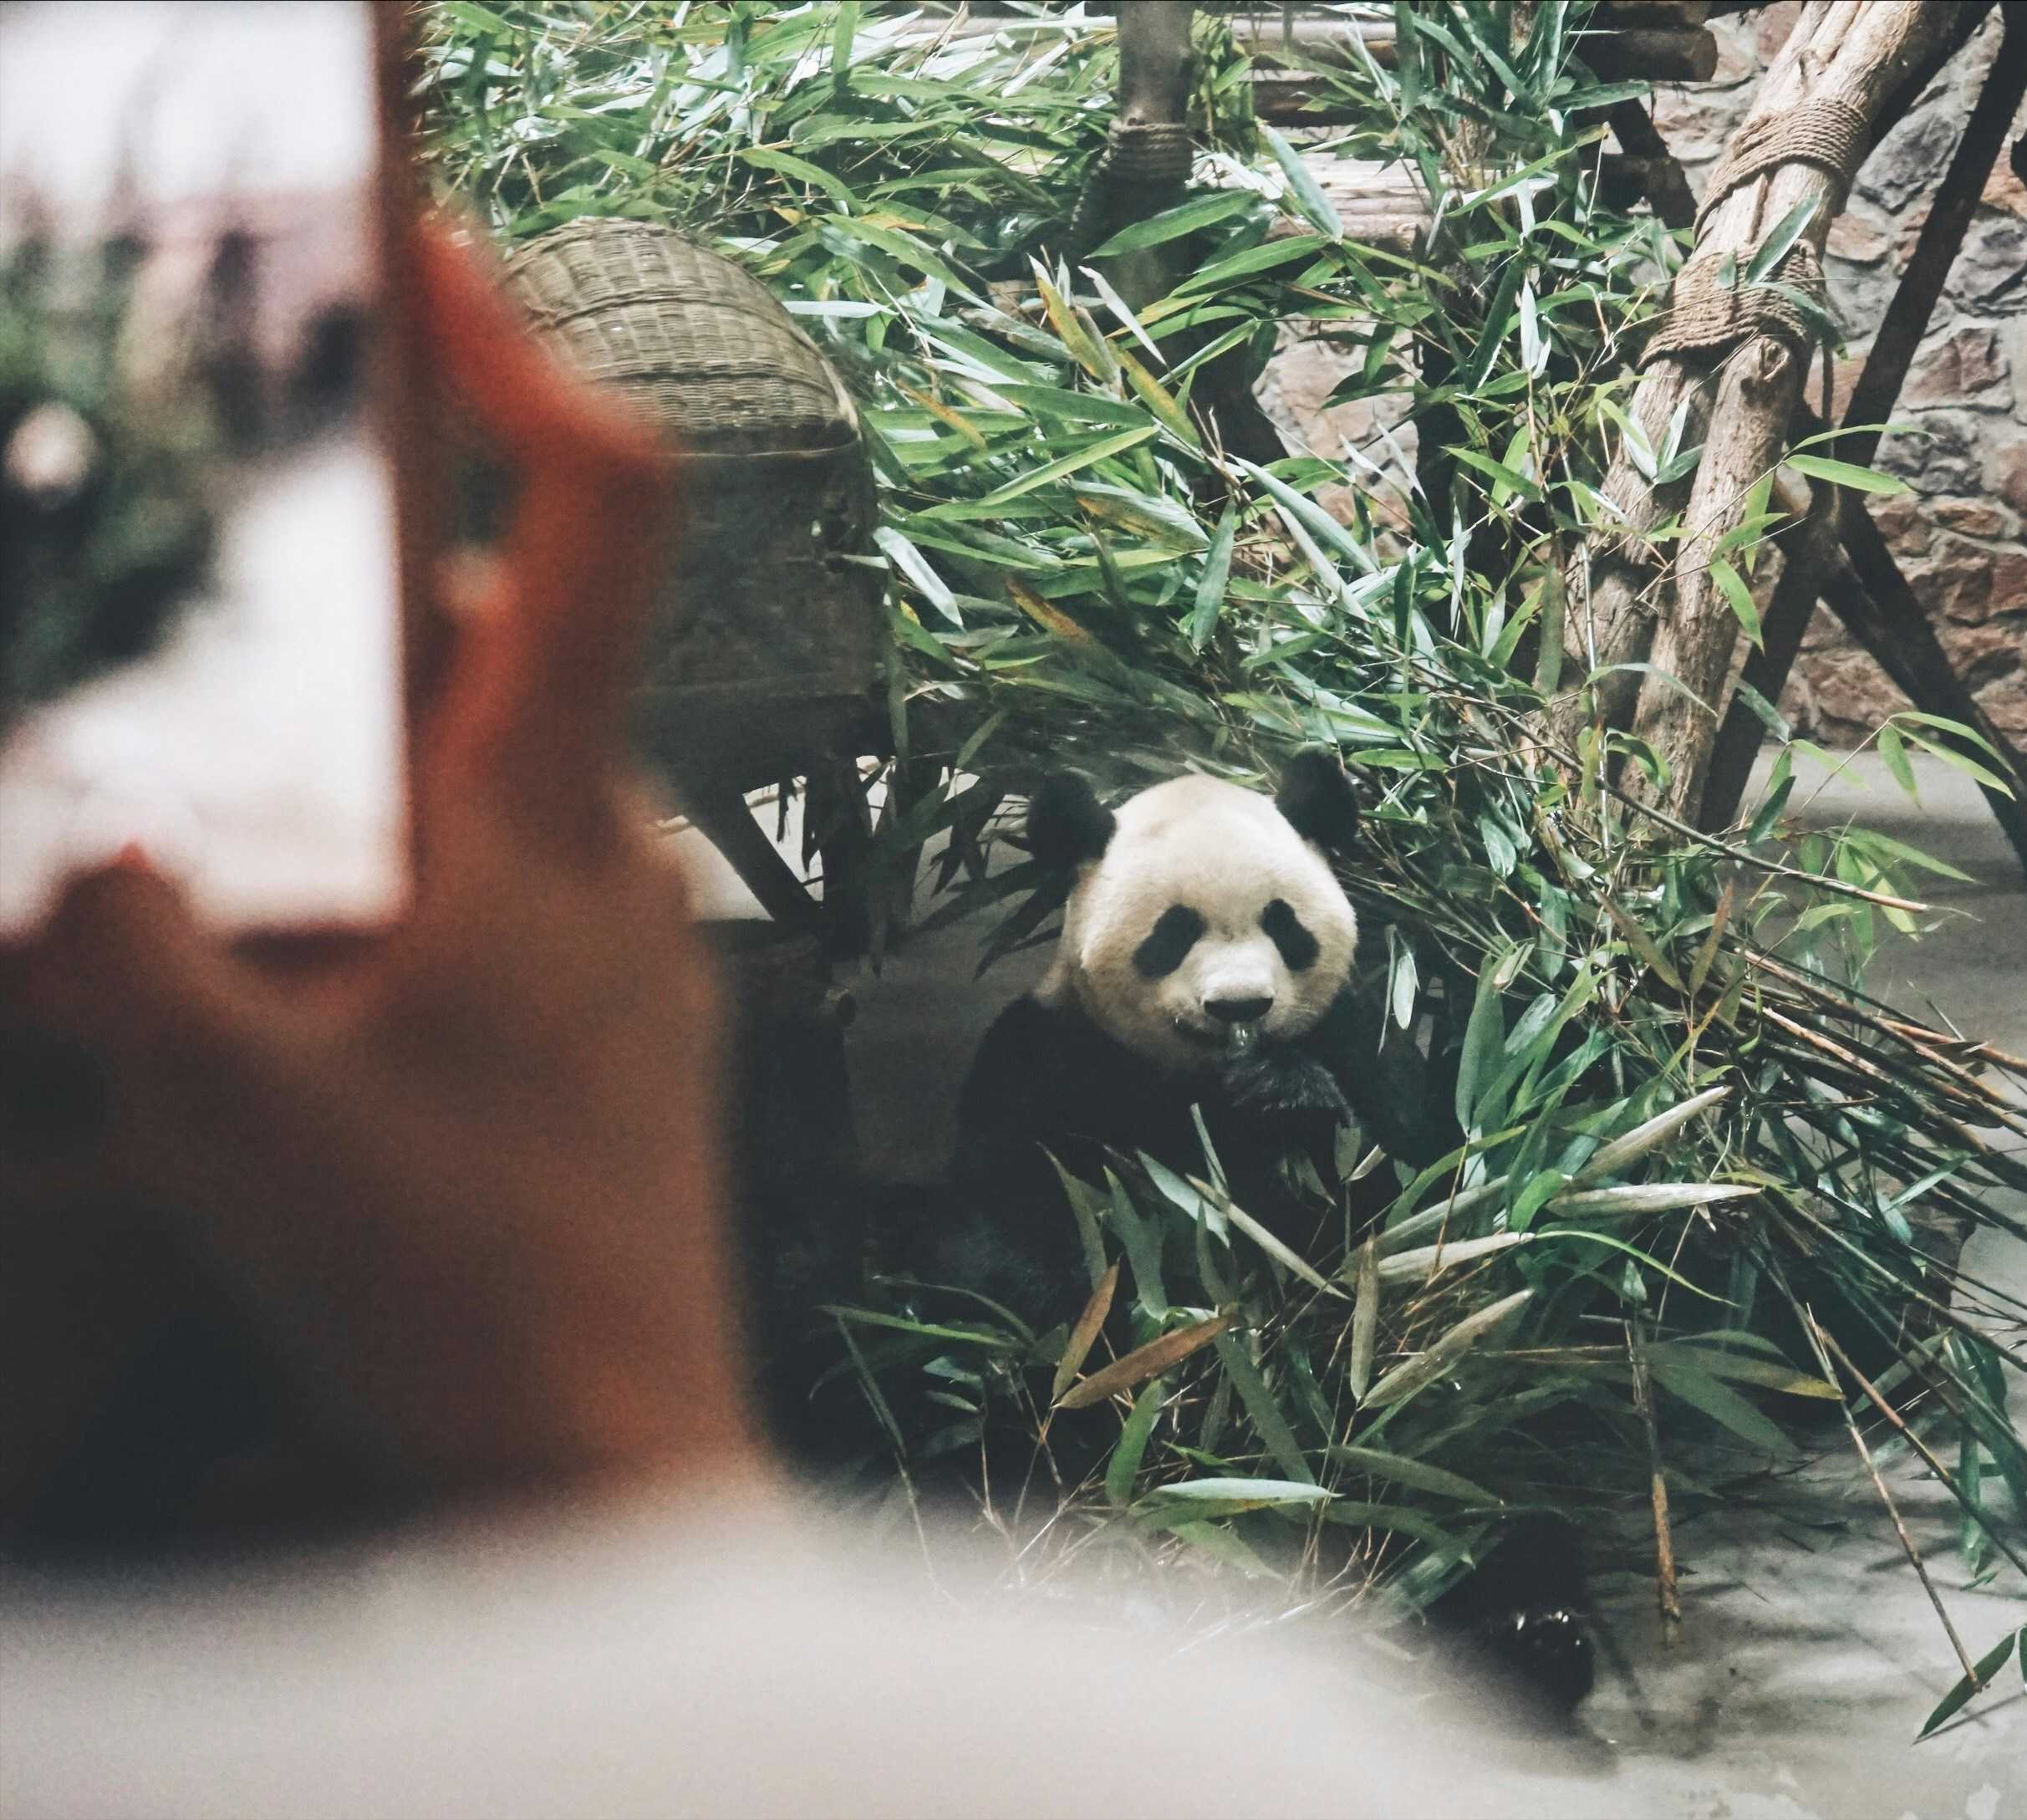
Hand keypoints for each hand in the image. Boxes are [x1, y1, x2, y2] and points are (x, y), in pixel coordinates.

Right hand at [5, 221, 769, 1513]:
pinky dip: (421, 855)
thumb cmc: (444, 1281)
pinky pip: (522, 877)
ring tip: (232, 803)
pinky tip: (323, 952)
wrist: (606, 1455)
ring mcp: (643, 937)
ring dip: (380, 743)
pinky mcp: (632, 1020)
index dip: (524, 356)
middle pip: (505, 637)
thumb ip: (121, 941)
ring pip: (504, 766)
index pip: (595, 516)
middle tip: (214, 607)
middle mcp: (626, 849)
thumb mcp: (220, 1105)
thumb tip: (79, 843)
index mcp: (550, 814)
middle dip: (366, 591)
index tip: (430, 259)